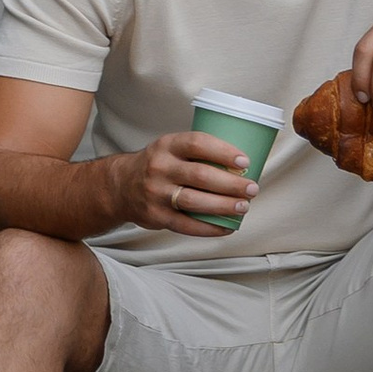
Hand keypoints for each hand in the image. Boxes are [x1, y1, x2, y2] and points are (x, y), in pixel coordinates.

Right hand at [119, 131, 262, 233]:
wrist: (120, 186)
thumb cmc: (158, 164)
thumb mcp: (171, 148)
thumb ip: (198, 153)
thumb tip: (242, 166)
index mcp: (167, 145)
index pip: (197, 144)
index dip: (223, 152)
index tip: (245, 161)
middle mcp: (160, 168)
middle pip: (200, 176)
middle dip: (231, 184)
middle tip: (252, 188)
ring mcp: (156, 193)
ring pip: (195, 201)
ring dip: (224, 206)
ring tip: (244, 206)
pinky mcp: (156, 216)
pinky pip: (186, 225)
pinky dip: (209, 228)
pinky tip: (227, 227)